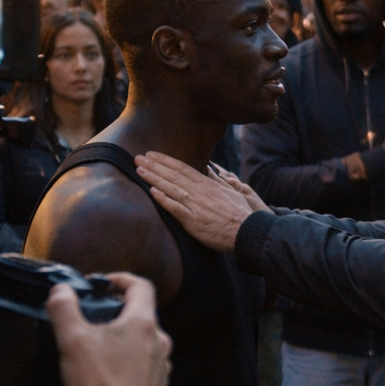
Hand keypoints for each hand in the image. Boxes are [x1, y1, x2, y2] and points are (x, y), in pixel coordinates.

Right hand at [48, 274, 170, 385]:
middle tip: (94, 319)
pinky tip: (108, 377)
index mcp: (143, 324)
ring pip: (144, 343)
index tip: (105, 284)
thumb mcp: (72, 340)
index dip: (121, 279)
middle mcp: (159, 342)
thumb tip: (61, 291)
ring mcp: (162, 367)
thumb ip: (64, 309)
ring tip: (98, 350)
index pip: (141, 286)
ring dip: (124, 341)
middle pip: (142, 315)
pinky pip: (144, 368)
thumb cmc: (98, 385)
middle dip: (118, 313)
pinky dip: (128, 365)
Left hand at [135, 152, 258, 253]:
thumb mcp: (231, 191)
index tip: (152, 154)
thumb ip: (216, 180)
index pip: (182, 168)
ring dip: (153, 178)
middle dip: (154, 165)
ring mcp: (195, 205)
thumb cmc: (240, 213)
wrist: (247, 231)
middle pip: (173, 175)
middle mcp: (200, 192)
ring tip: (139, 170)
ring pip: (171, 188)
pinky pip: (175, 207)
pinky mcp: (193, 221)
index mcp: (207, 184)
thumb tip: (208, 169)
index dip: (165, 160)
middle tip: (137, 157)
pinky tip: (151, 191)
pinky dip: (162, 199)